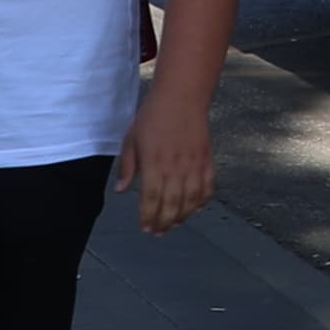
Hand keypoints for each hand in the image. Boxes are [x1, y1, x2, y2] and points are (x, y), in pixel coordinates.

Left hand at [117, 89, 214, 235]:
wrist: (181, 97)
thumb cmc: (153, 117)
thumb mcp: (131, 140)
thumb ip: (128, 167)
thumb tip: (121, 190)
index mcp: (154, 163)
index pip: (151, 198)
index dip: (148, 216)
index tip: (145, 227)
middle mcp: (175, 167)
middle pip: (172, 204)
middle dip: (165, 222)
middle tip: (159, 232)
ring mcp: (194, 164)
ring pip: (191, 199)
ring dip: (183, 215)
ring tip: (175, 224)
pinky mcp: (207, 159)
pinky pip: (208, 186)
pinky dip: (203, 200)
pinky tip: (196, 208)